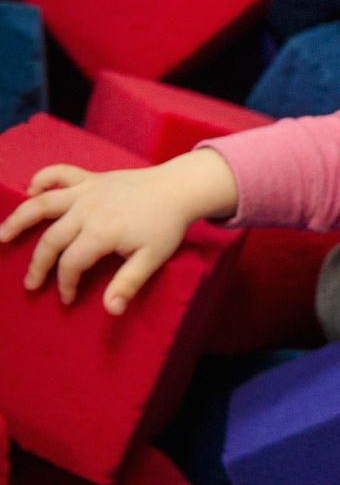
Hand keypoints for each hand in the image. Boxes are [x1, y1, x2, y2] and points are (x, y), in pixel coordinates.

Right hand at [0, 149, 237, 314]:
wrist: (177, 189)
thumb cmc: (166, 226)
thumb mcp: (152, 259)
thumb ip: (128, 283)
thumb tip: (111, 310)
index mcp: (101, 231)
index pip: (71, 263)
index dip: (65, 284)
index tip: (67, 298)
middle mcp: (87, 209)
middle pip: (51, 239)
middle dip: (38, 265)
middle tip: (30, 285)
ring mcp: (86, 190)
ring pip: (42, 203)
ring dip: (18, 219)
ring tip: (0, 236)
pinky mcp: (89, 178)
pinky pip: (59, 174)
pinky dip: (42, 179)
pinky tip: (29, 190)